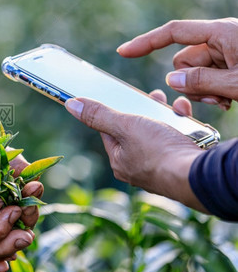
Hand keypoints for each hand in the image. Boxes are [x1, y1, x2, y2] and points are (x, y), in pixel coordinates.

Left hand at [64, 97, 206, 212]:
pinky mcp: (182, 165)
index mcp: (120, 161)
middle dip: (146, 111)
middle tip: (154, 96)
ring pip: (160, 135)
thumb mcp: (125, 126)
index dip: (116, 111)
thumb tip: (71, 104)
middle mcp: (138, 167)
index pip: (110, 131)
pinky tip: (185, 115)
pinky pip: (178, 141)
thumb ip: (99, 115)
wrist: (198, 175)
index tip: (124, 95)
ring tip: (171, 104)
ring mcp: (161, 168)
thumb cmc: (159, 152)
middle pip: (137, 132)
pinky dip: (183, 126)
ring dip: (166, 116)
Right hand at [117, 18, 237, 109]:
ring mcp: (226, 51)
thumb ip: (202, 81)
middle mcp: (220, 38)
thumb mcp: (236, 82)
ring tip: (227, 100)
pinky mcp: (230, 63)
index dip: (146, 42)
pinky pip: (207, 78)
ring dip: (203, 91)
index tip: (123, 52)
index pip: (173, 32)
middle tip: (216, 99)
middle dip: (192, 84)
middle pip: (183, 62)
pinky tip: (230, 99)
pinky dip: (213, 92)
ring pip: (193, 74)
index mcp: (220, 32)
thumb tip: (171, 80)